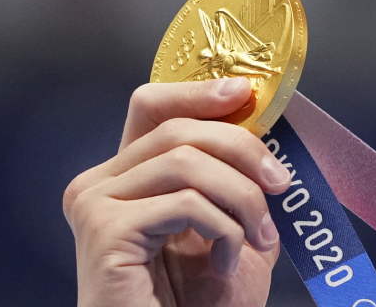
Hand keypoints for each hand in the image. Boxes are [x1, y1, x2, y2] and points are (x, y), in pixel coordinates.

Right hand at [63, 77, 291, 306]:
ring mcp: (94, 205)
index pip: (153, 106)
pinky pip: (185, 203)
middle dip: (243, 150)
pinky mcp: (104, 231)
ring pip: (186, 162)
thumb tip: (268, 122)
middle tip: (281, 185)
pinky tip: (226, 264)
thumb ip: (237, 175)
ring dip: (241, 198)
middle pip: (178, 128)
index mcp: (126, 177)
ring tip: (260, 238)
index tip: (245, 93)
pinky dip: (224, 230)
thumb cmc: (199, 302)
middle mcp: (99, 184)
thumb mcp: (231, 223)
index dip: (199, 91)